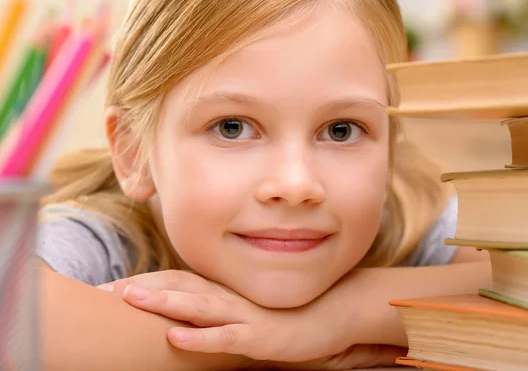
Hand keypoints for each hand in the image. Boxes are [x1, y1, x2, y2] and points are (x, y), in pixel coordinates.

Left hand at [98, 270, 404, 367]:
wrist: (334, 315)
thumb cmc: (288, 317)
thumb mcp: (248, 313)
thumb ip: (221, 311)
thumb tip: (189, 319)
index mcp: (224, 292)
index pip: (177, 282)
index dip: (143, 282)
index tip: (108, 288)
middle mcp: (230, 298)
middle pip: (178, 288)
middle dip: (140, 289)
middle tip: (101, 291)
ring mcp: (245, 316)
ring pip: (198, 306)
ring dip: (163, 301)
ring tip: (129, 297)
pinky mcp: (261, 337)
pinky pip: (227, 338)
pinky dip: (201, 338)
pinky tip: (177, 337)